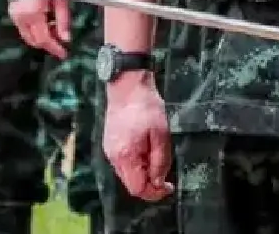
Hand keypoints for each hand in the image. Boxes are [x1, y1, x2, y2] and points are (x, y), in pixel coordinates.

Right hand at [10, 0, 71, 58]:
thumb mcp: (61, 0)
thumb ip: (63, 21)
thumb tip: (66, 40)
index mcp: (34, 13)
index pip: (44, 38)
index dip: (55, 48)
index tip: (64, 54)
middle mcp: (21, 17)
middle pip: (35, 41)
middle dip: (49, 44)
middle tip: (61, 41)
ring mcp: (15, 16)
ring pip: (29, 37)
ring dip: (42, 38)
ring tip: (54, 30)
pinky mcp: (13, 14)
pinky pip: (25, 30)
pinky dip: (36, 31)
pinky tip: (46, 24)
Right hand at [103, 75, 172, 201]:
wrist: (127, 86)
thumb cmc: (146, 107)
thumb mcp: (161, 134)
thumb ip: (160, 161)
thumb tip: (159, 182)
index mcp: (126, 156)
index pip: (138, 188)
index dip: (155, 193)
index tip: (168, 186)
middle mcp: (114, 157)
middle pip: (132, 184)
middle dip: (150, 182)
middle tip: (165, 171)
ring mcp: (110, 151)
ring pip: (128, 174)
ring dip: (144, 172)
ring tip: (155, 152)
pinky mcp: (110, 144)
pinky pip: (124, 163)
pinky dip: (136, 162)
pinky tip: (145, 147)